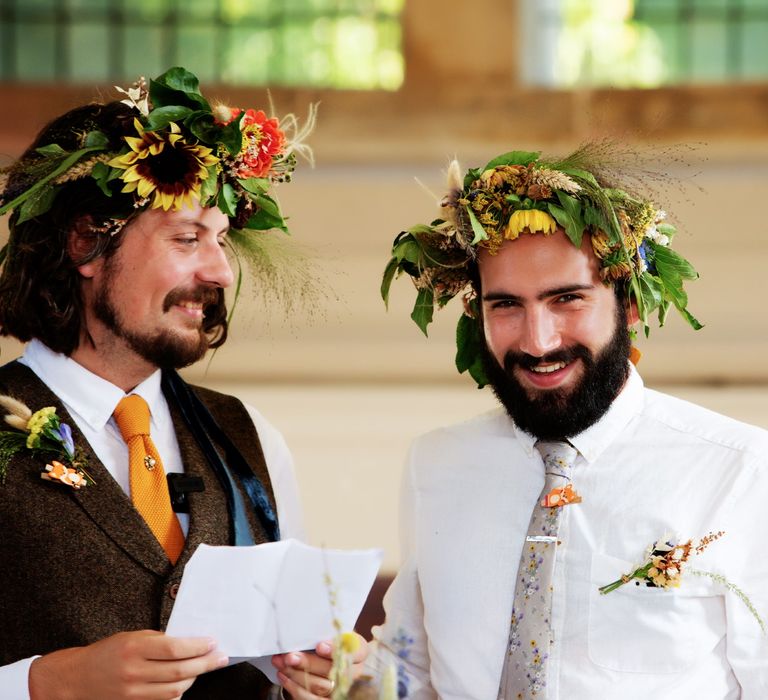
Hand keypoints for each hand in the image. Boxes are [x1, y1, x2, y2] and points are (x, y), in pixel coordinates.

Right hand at [28, 629, 228, 699]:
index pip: (175, 649)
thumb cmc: (107, 652)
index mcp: (134, 648)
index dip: (198, 647)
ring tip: (204, 668)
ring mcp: (132, 693)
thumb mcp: (131, 637)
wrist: (75, 679)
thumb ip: (158, 640)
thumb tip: (189, 643)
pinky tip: (185, 683)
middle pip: (179, 672)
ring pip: (174, 691)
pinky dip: (177, 694)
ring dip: (194, 679)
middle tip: (221, 658)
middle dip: (205, 664)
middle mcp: (133, 672)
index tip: (213, 643)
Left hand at [272, 635, 367, 699]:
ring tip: (281, 663)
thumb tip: (305, 632)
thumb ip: (325, 632)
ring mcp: (342, 689)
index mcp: (359, 651)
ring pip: (320, 687)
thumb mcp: (333, 632)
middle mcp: (355, 672)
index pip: (355, 651)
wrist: (332, 658)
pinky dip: (294, 688)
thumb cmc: (331, 642)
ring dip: (296, 675)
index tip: (319, 646)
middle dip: (308, 663)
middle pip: (332, 671)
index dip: (336, 650)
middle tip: (290, 656)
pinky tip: (285, 676)